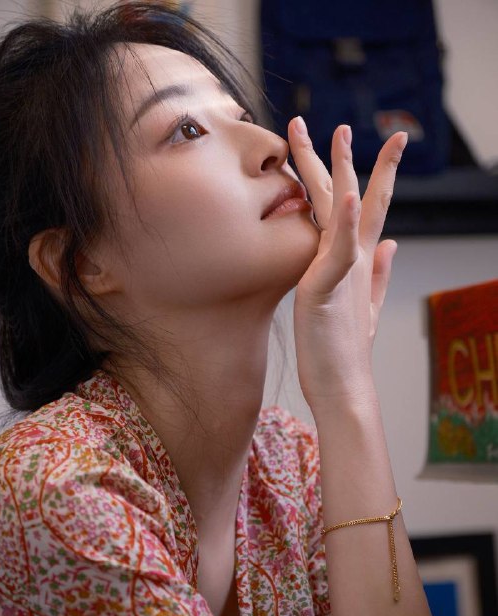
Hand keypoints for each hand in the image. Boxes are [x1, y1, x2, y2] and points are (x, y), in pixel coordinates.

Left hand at [289, 119, 406, 404]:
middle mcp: (354, 259)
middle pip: (354, 198)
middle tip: (341, 124)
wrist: (343, 387)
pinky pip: (337, 251)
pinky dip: (344, 222)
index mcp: (359, 262)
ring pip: (342, 212)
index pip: (367, 208)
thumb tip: (393, 245)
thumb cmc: (345, 350)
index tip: (386, 144)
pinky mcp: (327, 288)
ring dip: (342, 171)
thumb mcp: (365, 305)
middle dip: (349, 158)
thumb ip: (380, 273)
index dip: (376, 174)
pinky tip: (348, 196)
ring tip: (338, 134)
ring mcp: (343, 271)